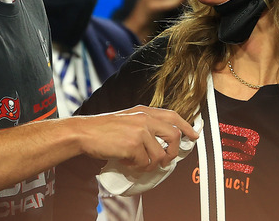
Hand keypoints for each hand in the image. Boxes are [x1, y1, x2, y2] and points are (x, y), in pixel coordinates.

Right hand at [77, 105, 198, 170]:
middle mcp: (145, 118)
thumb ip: (144, 125)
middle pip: (174, 135)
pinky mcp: (133, 145)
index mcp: (144, 111)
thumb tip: (161, 142)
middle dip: (173, 152)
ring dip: (151, 164)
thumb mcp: (127, 119)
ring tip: (137, 162)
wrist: (85, 132)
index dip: (186, 126)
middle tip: (166, 160)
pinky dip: (136, 166)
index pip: (173, 115)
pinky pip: (145, 163)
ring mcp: (140, 131)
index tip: (194, 136)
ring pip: (160, 155)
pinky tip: (126, 161)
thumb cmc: (103, 128)